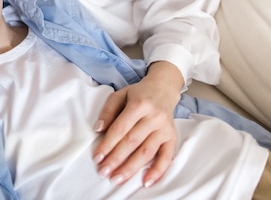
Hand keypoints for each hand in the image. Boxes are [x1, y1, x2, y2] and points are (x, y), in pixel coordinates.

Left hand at [92, 61, 182, 187]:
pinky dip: (158, 171)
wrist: (163, 89)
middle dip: (116, 159)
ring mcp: (164, 128)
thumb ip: (108, 111)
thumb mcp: (120, 95)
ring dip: (131, 168)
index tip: (97, 157)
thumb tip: (98, 129)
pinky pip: (167, 157)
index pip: (120, 128)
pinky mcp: (172, 137)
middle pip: (132, 142)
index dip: (108, 144)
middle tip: (104, 172)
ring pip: (147, 152)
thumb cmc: (138, 94)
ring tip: (118, 178)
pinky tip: (146, 181)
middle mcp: (154, 117)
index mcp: (139, 104)